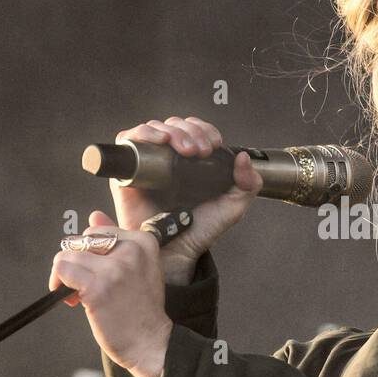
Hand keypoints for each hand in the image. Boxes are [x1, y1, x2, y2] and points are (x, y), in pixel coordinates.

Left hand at [49, 211, 171, 376]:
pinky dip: (58, 284)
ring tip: (78, 295)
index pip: (98, 231)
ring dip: (65, 276)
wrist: (152, 342)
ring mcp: (115, 268)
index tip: (97, 275)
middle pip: (81, 240)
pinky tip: (72, 300)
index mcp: (143, 241)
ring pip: (68, 254)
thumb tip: (95, 215)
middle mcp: (131, 250)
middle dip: (77, 263)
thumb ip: (117, 240)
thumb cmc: (142, 310)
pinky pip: (62, 270)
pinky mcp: (98, 287)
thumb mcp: (138, 268)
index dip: (90, 254)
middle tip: (84, 287)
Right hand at [111, 117, 262, 282]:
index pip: (195, 130)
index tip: (214, 144)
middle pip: (174, 125)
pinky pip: (129, 141)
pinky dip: (143, 134)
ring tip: (185, 149)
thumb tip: (243, 157)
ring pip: (154, 129)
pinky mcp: (128, 172)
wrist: (177, 251)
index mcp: (192, 162)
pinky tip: (159, 142)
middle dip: (190, 130)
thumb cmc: (201, 230)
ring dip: (171, 131)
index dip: (204, 130)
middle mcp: (169, 159)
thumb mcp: (233, 206)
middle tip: (200, 150)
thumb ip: (248, 183)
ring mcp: (148, 164)